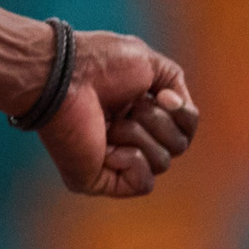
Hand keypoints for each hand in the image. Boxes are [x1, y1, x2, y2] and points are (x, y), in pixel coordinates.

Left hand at [33, 28, 199, 197]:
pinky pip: (143, 184)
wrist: (64, 76)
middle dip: (158, 122)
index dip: (182, 113)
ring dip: (139, 136)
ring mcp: (112, 160)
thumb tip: (178, 109)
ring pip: (162, 163)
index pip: (184, 128)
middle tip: (129, 106)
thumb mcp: (151, 63)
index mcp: (138, 111)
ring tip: (110, 122)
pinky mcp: (99, 179)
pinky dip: (133, 163)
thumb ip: (176, 84)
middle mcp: (127, 136)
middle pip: (178, 146)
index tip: (161, 96)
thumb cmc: (99, 64)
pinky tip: (109, 148)